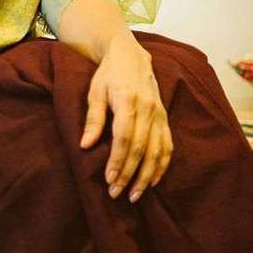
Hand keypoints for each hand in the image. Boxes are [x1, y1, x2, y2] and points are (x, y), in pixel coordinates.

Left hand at [80, 31, 172, 201]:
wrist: (131, 56)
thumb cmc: (109, 75)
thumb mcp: (95, 92)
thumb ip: (93, 119)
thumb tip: (85, 145)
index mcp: (129, 101)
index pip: (125, 137)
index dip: (118, 160)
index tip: (109, 179)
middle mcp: (148, 109)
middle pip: (142, 148)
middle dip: (130, 174)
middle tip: (117, 194)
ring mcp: (159, 115)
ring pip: (158, 151)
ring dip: (147, 176)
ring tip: (135, 195)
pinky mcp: (164, 118)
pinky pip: (167, 146)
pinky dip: (162, 166)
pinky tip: (153, 181)